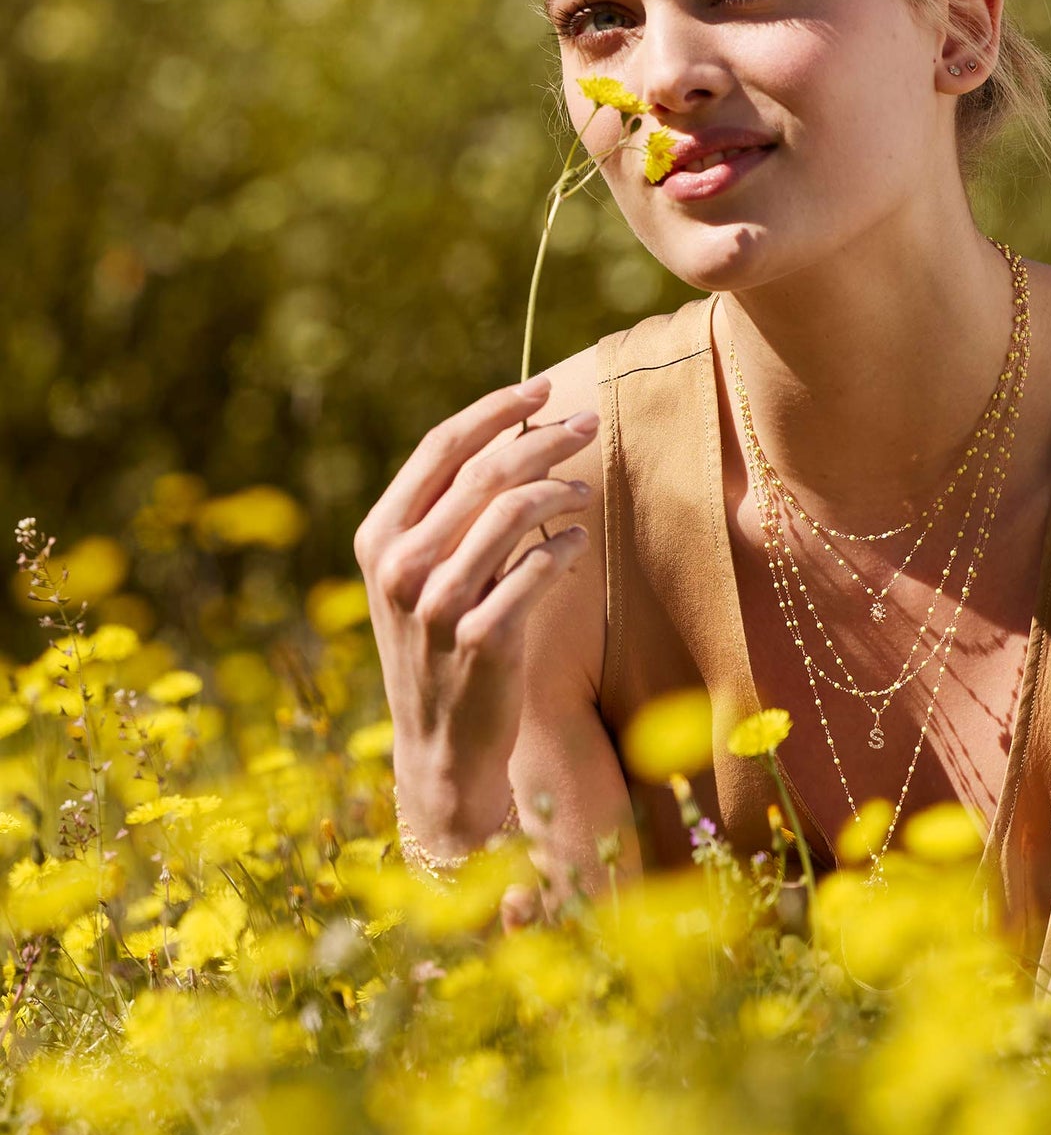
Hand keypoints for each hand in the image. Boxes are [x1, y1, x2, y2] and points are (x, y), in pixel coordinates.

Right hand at [353, 375, 597, 847]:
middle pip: (482, 472)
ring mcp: (437, 604)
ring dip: (559, 491)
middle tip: (586, 424)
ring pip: (512, 513)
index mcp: (380, 536)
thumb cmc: (440, 646)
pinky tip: (578, 545)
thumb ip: (452, 515)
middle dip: (542, 438)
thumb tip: (516, 436)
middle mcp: (400, 565)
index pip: (440, 447)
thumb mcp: (423, 577)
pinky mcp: (479, 640)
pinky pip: (536, 570)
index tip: (541, 387)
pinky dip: (565, 549)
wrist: (440, 747)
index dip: (494, 409)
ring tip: (583, 492)